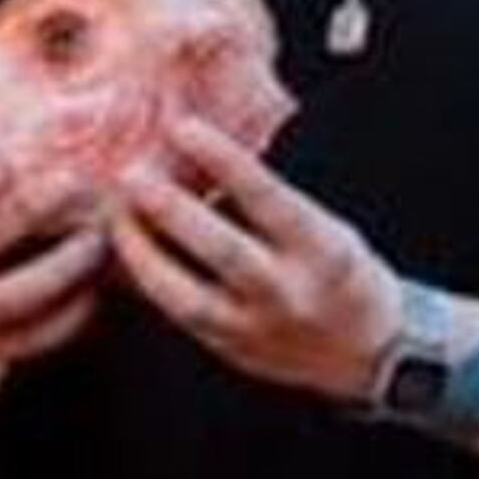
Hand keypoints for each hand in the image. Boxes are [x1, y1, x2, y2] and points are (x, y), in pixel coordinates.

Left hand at [112, 114, 407, 404]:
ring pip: (187, 296)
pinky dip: (148, 280)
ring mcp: (256, 328)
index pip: (267, 198)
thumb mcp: (324, 226)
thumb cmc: (336, 269)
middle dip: (171, 210)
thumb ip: (268, 202)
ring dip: (142, 252)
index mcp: (322, 249)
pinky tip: (126, 250)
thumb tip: (198, 155)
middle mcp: (289, 292)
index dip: (223, 161)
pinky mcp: (229, 350)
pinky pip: (179, 315)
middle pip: (222, 250)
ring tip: (113, 214)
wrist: (365, 351)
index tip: (182, 127)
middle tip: (130, 173)